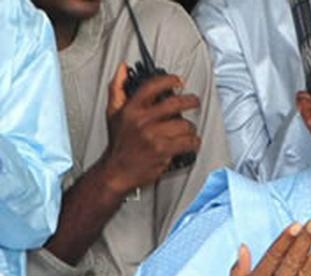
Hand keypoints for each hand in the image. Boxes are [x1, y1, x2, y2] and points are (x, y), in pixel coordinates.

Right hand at [101, 63, 200, 194]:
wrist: (117, 170)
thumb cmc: (119, 142)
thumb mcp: (113, 112)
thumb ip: (117, 88)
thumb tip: (123, 67)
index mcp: (131, 109)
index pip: (152, 86)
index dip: (169, 80)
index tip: (178, 80)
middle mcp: (142, 120)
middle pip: (175, 104)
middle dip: (190, 101)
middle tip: (194, 101)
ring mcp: (154, 136)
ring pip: (185, 125)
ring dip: (190, 128)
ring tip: (188, 130)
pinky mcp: (164, 151)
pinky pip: (188, 142)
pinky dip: (193, 143)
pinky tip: (190, 142)